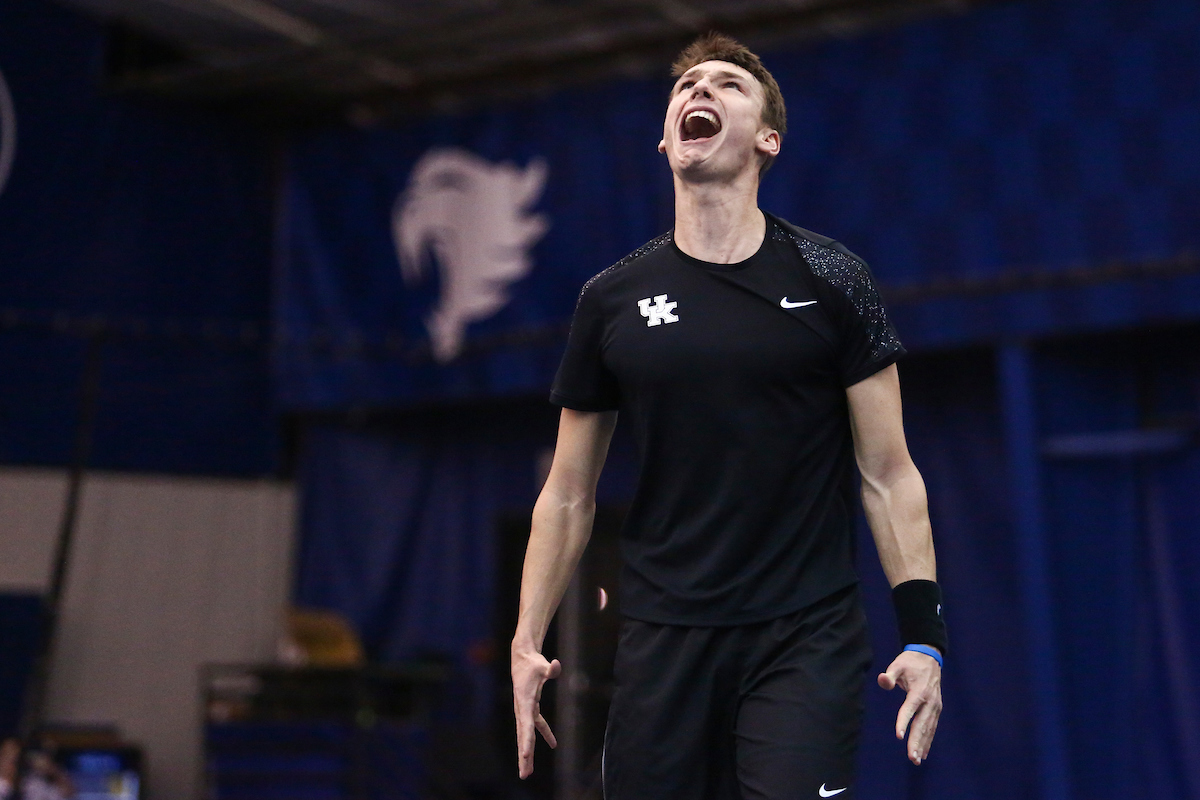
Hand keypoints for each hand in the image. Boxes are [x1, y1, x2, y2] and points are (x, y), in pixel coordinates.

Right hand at [512, 646, 561, 778]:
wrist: (522, 657)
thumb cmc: (532, 662)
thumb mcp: (542, 665)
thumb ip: (550, 668)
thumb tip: (556, 665)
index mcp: (525, 702)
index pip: (526, 725)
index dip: (526, 740)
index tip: (526, 755)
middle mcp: (522, 709)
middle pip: (524, 736)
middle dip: (524, 756)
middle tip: (525, 774)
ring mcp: (525, 710)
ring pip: (527, 735)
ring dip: (528, 752)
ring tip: (528, 771)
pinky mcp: (531, 708)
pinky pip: (536, 725)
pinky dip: (544, 734)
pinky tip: (554, 744)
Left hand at [877, 649, 941, 764]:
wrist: (929, 657)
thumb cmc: (910, 662)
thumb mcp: (897, 664)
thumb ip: (890, 675)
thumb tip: (883, 680)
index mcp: (919, 690)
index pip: (910, 708)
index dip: (903, 721)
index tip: (899, 736)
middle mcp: (930, 701)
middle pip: (922, 724)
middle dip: (916, 741)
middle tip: (912, 757)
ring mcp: (935, 706)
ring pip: (928, 729)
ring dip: (923, 745)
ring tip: (916, 760)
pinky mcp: (936, 710)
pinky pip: (932, 727)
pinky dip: (928, 740)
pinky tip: (923, 753)